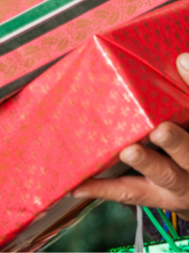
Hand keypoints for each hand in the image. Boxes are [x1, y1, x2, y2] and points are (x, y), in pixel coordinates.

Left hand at [72, 53, 188, 219]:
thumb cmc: (185, 136)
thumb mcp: (186, 108)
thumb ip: (188, 86)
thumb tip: (182, 57)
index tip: (183, 64)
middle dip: (177, 142)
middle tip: (160, 129)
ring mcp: (179, 185)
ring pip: (165, 174)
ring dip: (148, 163)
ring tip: (129, 150)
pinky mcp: (155, 197)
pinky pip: (129, 192)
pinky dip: (102, 188)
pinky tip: (78, 183)